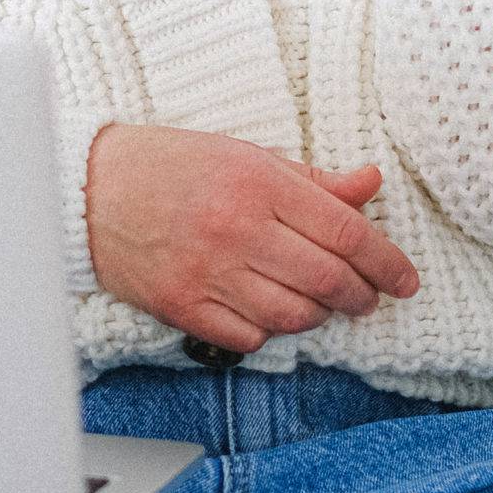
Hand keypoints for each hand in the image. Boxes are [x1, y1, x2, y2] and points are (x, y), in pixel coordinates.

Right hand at [85, 123, 422, 354]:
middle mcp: (236, 228)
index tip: (405, 279)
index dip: (387, 261)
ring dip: (318, 315)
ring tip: (318, 301)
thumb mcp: (244, 155)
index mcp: (257, 182)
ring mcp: (207, 272)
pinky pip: (250, 336)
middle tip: (367, 296)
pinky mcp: (182, 306)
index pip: (346, 232)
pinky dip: (270, 330)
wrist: (87, 188)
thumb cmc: (169, 165)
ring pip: (294, 316)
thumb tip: (370, 185)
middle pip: (328, 280)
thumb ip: (312, 179)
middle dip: (361, 295)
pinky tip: (268, 310)